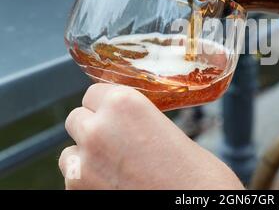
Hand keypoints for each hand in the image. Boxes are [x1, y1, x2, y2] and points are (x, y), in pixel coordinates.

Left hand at [59, 84, 243, 189]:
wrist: (196, 205)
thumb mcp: (166, 127)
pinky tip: (113, 183)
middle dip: (93, 127)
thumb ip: (136, 118)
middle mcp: (99, 128)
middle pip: (77, 118)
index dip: (105, 105)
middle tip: (116, 140)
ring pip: (69, 151)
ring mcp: (85, 162)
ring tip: (114, 165)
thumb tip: (123, 122)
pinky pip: (72, 178)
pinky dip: (86, 180)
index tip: (115, 115)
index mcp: (124, 103)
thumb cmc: (193, 172)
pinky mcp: (79, 189)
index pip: (93, 92)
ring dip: (85, 155)